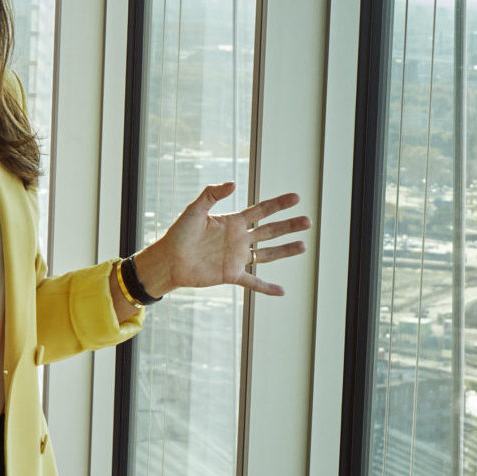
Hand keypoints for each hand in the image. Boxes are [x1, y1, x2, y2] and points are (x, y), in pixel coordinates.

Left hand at [132, 183, 309, 297]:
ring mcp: (237, 258)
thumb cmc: (178, 234)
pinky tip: (282, 291)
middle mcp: (239, 239)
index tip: (296, 198)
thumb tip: (232, 184)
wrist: (168, 260)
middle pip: (270, 231)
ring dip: (285, 250)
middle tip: (308, 221)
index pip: (261, 211)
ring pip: (267, 254)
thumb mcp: (194, 210)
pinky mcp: (231, 275)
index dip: (278, 204)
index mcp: (232, 222)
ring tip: (304, 246)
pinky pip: (253, 282)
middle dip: (289, 226)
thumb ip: (211, 195)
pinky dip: (267, 287)